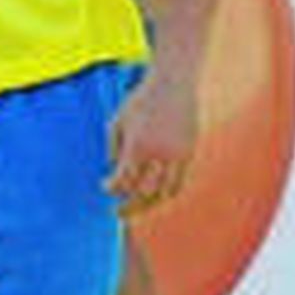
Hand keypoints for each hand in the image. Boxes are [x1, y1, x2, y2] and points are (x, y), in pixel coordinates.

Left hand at [104, 65, 198, 215]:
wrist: (174, 82)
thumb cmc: (141, 99)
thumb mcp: (119, 119)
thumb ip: (113, 147)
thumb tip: (115, 172)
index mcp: (138, 145)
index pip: (124, 181)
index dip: (112, 188)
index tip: (105, 186)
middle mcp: (160, 154)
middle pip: (144, 194)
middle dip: (129, 207)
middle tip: (117, 212)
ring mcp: (177, 155)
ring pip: (164, 194)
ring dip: (148, 204)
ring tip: (137, 206)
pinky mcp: (189, 154)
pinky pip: (179, 183)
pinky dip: (166, 193)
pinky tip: (154, 194)